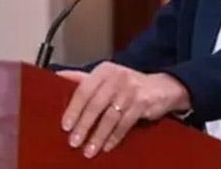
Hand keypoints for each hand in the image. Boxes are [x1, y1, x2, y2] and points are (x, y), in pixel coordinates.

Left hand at [58, 62, 190, 158]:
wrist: (162, 87)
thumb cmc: (128, 84)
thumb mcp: (107, 77)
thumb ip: (84, 79)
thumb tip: (58, 77)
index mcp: (104, 70)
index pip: (83, 90)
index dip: (73, 109)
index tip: (65, 126)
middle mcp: (117, 77)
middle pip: (95, 104)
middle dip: (83, 126)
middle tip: (74, 142)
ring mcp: (131, 89)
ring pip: (110, 117)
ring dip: (98, 136)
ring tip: (89, 150)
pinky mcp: (143, 102)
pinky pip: (125, 123)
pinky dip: (114, 137)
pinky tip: (107, 146)